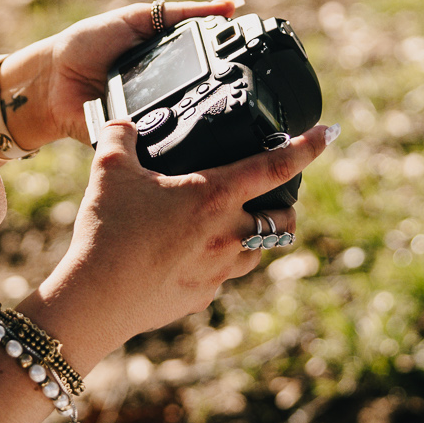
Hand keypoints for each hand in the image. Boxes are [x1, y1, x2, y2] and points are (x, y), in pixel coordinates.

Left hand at [0, 0, 243, 151]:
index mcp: (175, 67)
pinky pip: (165, 146)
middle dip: (228, 101)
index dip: (237, 71)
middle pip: (210, 102)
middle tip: (251, 95)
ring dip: (206, 121)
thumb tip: (234, 4)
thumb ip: (184, 14)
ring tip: (228, 115)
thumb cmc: (90, 42)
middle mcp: (171, 96)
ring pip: (193, 127)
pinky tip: (190, 133)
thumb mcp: (140, 18)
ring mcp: (159, 122)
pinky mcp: (142, 145)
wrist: (52, 77)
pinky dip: (176, 139)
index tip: (265, 69)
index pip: (215, 71)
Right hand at [29, 121, 333, 344]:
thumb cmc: (107, 230)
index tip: (328, 134)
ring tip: (234, 225)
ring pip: (259, 252)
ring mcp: (219, 270)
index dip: (307, 147)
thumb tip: (122, 123)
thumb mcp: (108, 170)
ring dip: (256, 237)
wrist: (95, 299)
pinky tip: (191, 258)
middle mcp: (228, 233)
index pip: (276, 166)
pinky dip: (218, 264)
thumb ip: (120, 137)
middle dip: (287, 207)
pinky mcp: (202, 297)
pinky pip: (222, 278)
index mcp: (215, 195)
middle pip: (284, 220)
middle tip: (271, 196)